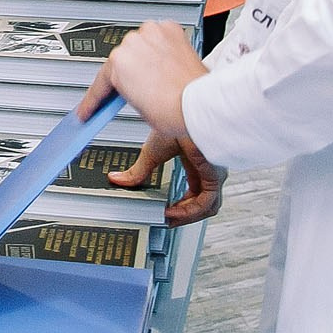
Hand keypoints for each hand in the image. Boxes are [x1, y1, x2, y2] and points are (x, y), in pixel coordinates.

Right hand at [76, 19, 211, 143]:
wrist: (200, 102)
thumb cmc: (173, 109)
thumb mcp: (137, 108)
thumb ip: (126, 92)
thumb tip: (130, 87)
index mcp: (118, 63)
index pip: (100, 83)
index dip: (93, 100)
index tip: (89, 109)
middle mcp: (132, 43)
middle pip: (122, 58)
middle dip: (127, 73)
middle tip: (132, 88)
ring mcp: (151, 34)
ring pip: (141, 45)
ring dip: (144, 56)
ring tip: (155, 76)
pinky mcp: (170, 29)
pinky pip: (159, 37)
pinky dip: (161, 46)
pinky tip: (166, 61)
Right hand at [106, 130, 225, 225]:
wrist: (186, 113)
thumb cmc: (178, 120)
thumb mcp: (152, 152)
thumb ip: (137, 171)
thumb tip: (117, 178)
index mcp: (198, 162)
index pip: (195, 191)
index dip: (181, 205)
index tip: (166, 210)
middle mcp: (210, 171)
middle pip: (202, 203)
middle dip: (184, 215)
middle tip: (166, 220)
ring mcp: (214, 175)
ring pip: (207, 207)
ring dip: (187, 217)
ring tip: (168, 219)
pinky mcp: (214, 178)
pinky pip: (204, 204)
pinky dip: (188, 212)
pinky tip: (171, 213)